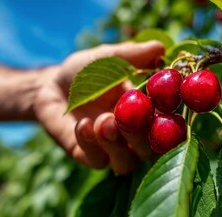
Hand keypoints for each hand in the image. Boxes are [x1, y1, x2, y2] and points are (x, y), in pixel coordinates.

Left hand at [33, 41, 164, 174]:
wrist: (52, 85)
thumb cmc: (87, 71)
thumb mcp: (108, 58)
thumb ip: (132, 56)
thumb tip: (159, 48)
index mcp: (147, 113)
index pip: (168, 124)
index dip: (170, 119)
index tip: (163, 104)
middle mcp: (134, 137)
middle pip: (151, 150)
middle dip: (141, 136)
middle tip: (126, 118)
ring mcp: (112, 150)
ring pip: (127, 163)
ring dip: (117, 145)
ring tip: (104, 121)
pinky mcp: (89, 157)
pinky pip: (96, 160)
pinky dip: (91, 143)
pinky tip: (83, 124)